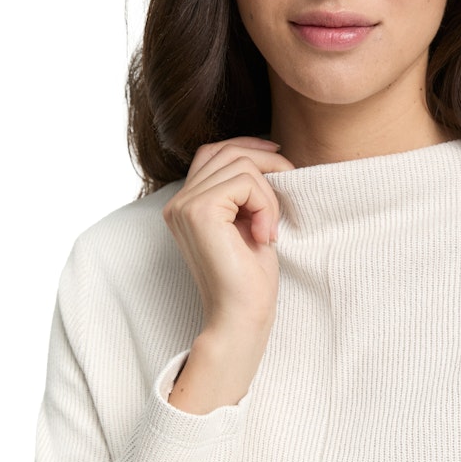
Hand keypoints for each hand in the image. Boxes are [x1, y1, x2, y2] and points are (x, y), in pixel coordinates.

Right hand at [163, 137, 293, 411]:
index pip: (213, 152)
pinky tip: (263, 236)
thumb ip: (244, 189)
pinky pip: (246, 182)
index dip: (247, 146)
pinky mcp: (200, 210)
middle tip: (283, 200)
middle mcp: (177, 202)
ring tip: (268, 230)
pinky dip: (265, 205)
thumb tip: (268, 151)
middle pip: (227, 151)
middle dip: (266, 167)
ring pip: (241, 165)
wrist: (241, 315)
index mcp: (185, 204)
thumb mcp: (248, 221)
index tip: (278, 156)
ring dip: (268, 195)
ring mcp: (185, 205)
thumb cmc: (249, 277)